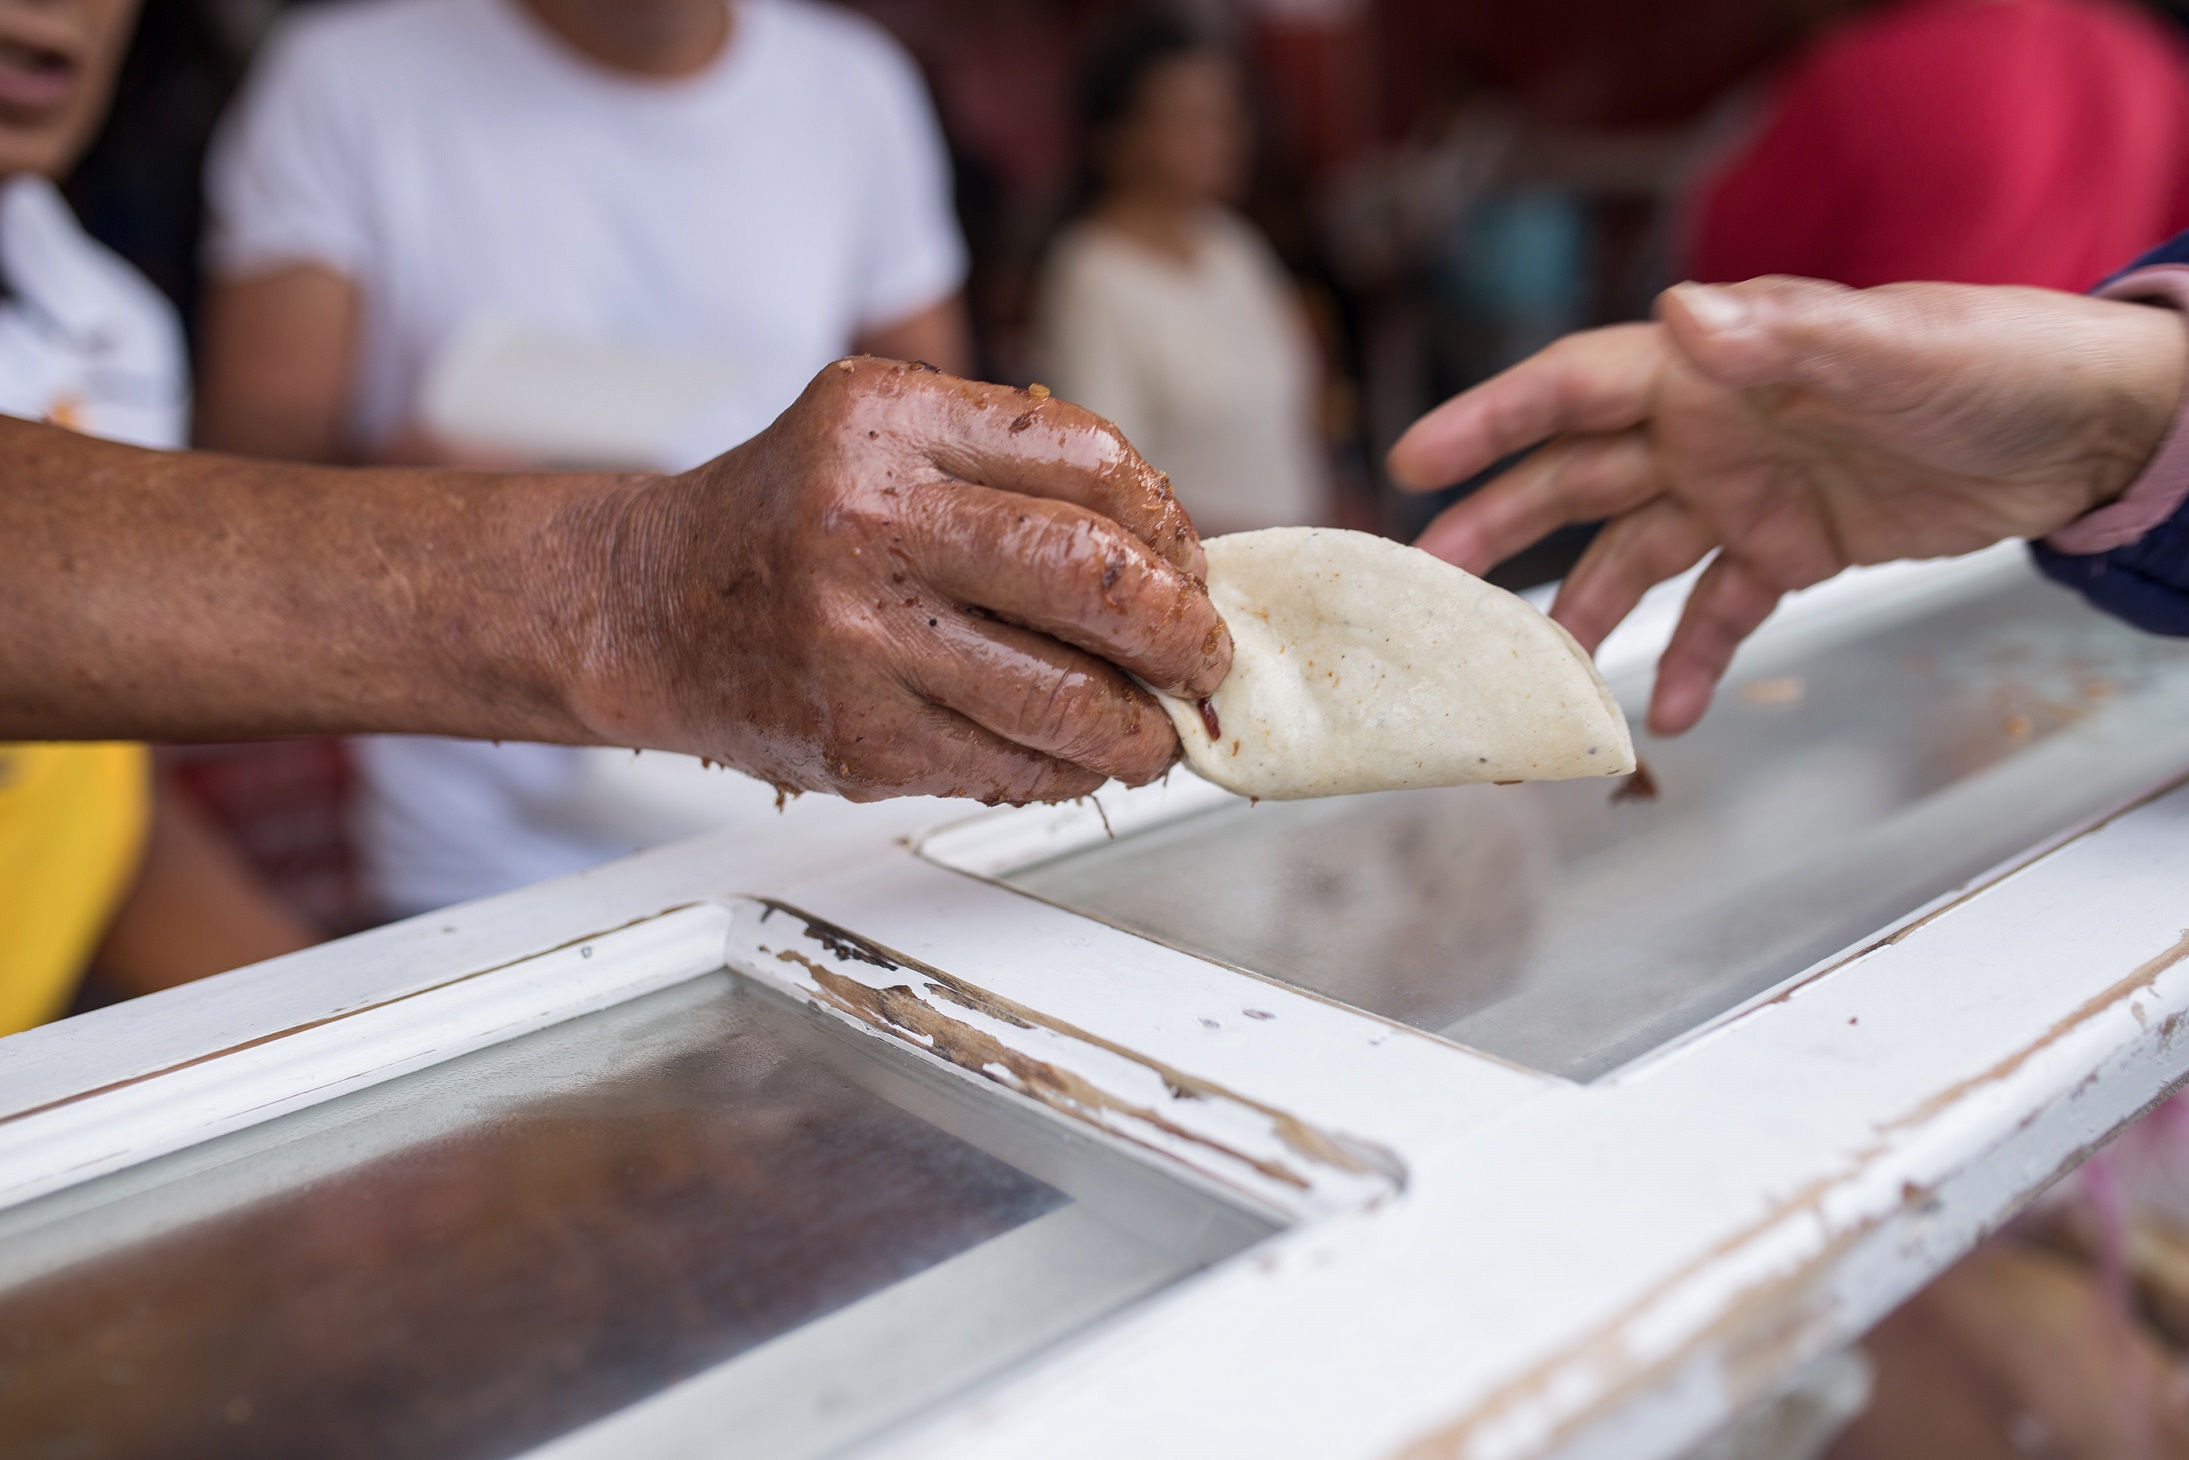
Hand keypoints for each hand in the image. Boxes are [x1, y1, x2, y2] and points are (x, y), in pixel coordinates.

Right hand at [573, 358, 1231, 802]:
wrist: (647, 604)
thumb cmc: (789, 517)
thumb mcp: (882, 436)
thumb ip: (1009, 472)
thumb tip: (1174, 567)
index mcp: (889, 420)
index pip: (1092, 462)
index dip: (1171, 525)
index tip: (1191, 569)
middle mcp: (868, 519)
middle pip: (1095, 578)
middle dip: (1183, 634)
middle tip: (1204, 662)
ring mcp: (856, 636)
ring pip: (1063, 697)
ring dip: (1139, 729)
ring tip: (1154, 734)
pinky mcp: (854, 737)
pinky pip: (1005, 766)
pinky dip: (1065, 772)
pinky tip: (1074, 761)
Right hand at [1388, 278, 2185, 732]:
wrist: (2090, 428)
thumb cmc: (1996, 363)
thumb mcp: (1892, 349)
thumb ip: (1783, 341)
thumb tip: (1675, 317)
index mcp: (1716, 367)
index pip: (1577, 388)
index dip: (1490, 421)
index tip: (1414, 461)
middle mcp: (1712, 428)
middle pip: (1577, 479)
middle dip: (1499, 527)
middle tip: (1429, 581)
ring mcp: (1747, 491)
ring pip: (1632, 555)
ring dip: (1580, 611)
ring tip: (1534, 675)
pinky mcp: (1794, 549)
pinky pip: (1722, 610)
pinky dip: (1694, 660)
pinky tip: (1668, 718)